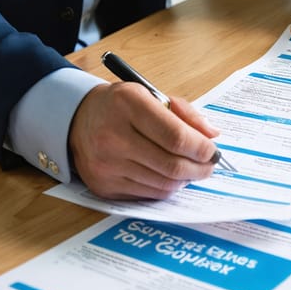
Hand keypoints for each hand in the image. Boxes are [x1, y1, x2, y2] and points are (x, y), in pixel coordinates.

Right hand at [68, 82, 219, 199]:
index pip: (175, 136)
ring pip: (163, 183)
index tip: (213, 151)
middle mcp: (112, 136)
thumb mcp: (151, 96)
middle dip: (199, 168)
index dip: (201, 148)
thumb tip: (212, 135)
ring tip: (192, 169)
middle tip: (209, 165)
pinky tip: (171, 176)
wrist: (77, 119)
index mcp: (128, 105)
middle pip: (171, 164)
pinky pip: (148, 194)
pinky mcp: (103, 186)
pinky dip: (167, 187)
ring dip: (185, 179)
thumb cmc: (122, 106)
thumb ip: (185, 113)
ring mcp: (106, 164)